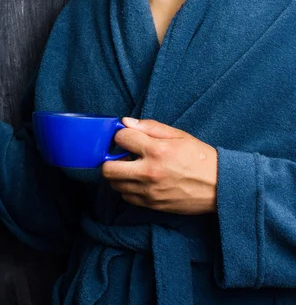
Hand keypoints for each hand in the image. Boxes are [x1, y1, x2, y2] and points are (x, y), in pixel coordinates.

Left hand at [101, 118, 217, 214]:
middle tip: (122, 155)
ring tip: (131, 168)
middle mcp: (149, 173)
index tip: (127, 137)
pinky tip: (138, 181)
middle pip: (108, 168)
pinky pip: (126, 197)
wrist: (220, 187)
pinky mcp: (151, 205)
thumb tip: (126, 122)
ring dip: (118, 174)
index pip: (121, 138)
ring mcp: (149, 191)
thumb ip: (150, 127)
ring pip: (114, 184)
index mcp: (157, 151)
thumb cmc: (201, 159)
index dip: (121, 135)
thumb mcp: (179, 136)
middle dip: (110, 158)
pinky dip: (127, 188)